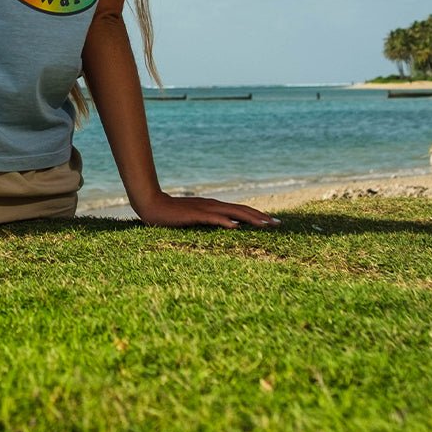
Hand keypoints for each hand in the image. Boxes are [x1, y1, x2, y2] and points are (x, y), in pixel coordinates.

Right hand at [133, 191, 279, 228]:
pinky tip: (235, 226)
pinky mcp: (194, 214)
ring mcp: (204, 209)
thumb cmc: (173, 215)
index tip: (273, 222)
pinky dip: (224, 221)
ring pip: (232, 212)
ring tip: (265, 225)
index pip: (240, 210)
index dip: (257, 215)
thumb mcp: (196, 219)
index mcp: (214, 206)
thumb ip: (211, 221)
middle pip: (241, 209)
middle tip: (278, 224)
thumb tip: (230, 227)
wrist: (152, 205)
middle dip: (260, 217)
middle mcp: (213, 205)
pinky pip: (212, 218)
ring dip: (249, 218)